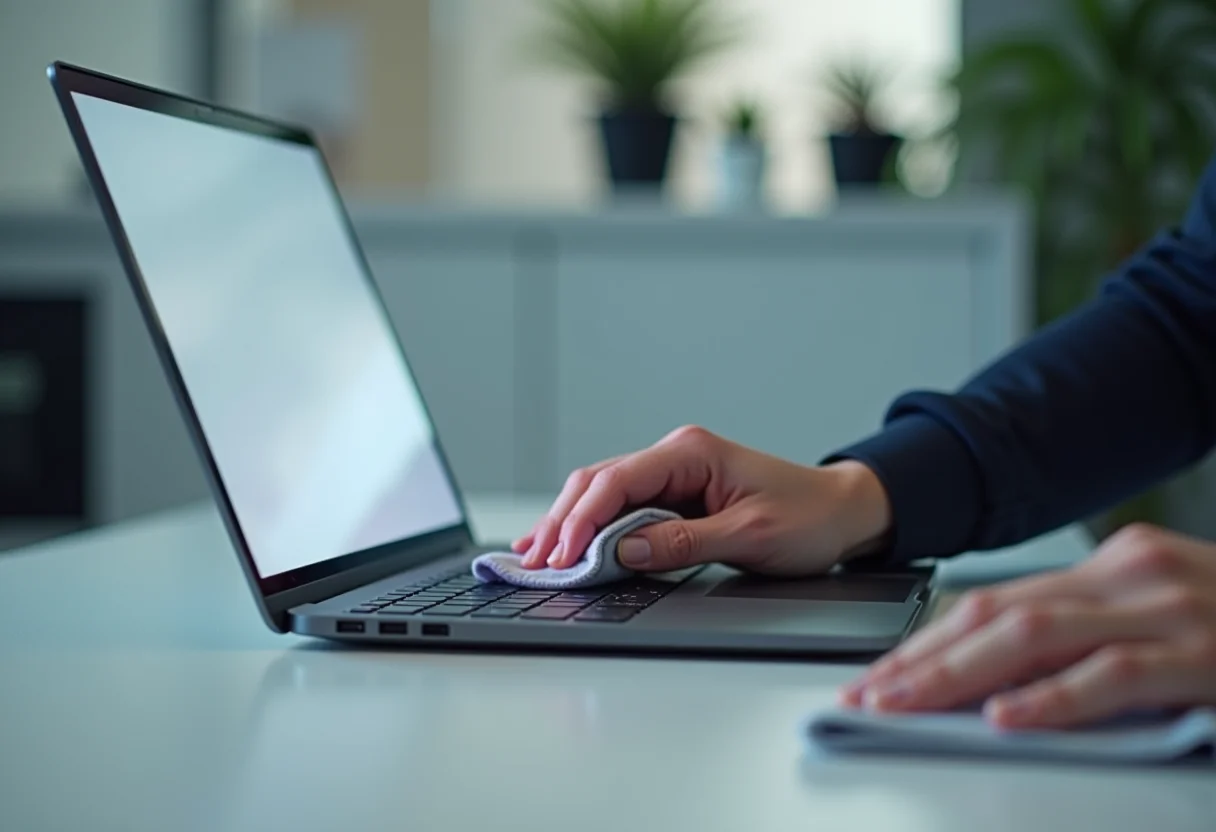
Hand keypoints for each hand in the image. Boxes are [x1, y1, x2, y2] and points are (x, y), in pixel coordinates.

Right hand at [512, 425, 892, 575]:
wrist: (844, 512)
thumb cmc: (808, 517)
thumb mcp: (748, 536)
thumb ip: (683, 542)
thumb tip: (625, 550)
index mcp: (690, 453)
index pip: (617, 481)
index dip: (582, 520)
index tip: (560, 554)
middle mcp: (676, 455)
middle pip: (598, 482)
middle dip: (563, 521)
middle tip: (534, 560)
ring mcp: (674, 473)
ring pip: (604, 493)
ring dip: (571, 523)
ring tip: (536, 554)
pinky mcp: (676, 494)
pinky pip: (624, 506)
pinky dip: (594, 526)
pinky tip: (570, 543)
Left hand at [840, 524, 1215, 728]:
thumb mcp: (1159, 616)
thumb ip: (1088, 634)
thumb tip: (998, 676)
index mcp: (1112, 566)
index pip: (993, 601)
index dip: (928, 640)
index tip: (880, 673)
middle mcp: (1130, 574)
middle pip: (998, 615)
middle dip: (924, 659)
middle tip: (869, 695)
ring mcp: (1167, 608)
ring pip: (1035, 637)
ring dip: (959, 675)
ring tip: (905, 704)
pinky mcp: (1202, 651)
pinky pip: (1113, 675)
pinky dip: (1054, 699)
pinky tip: (1006, 717)